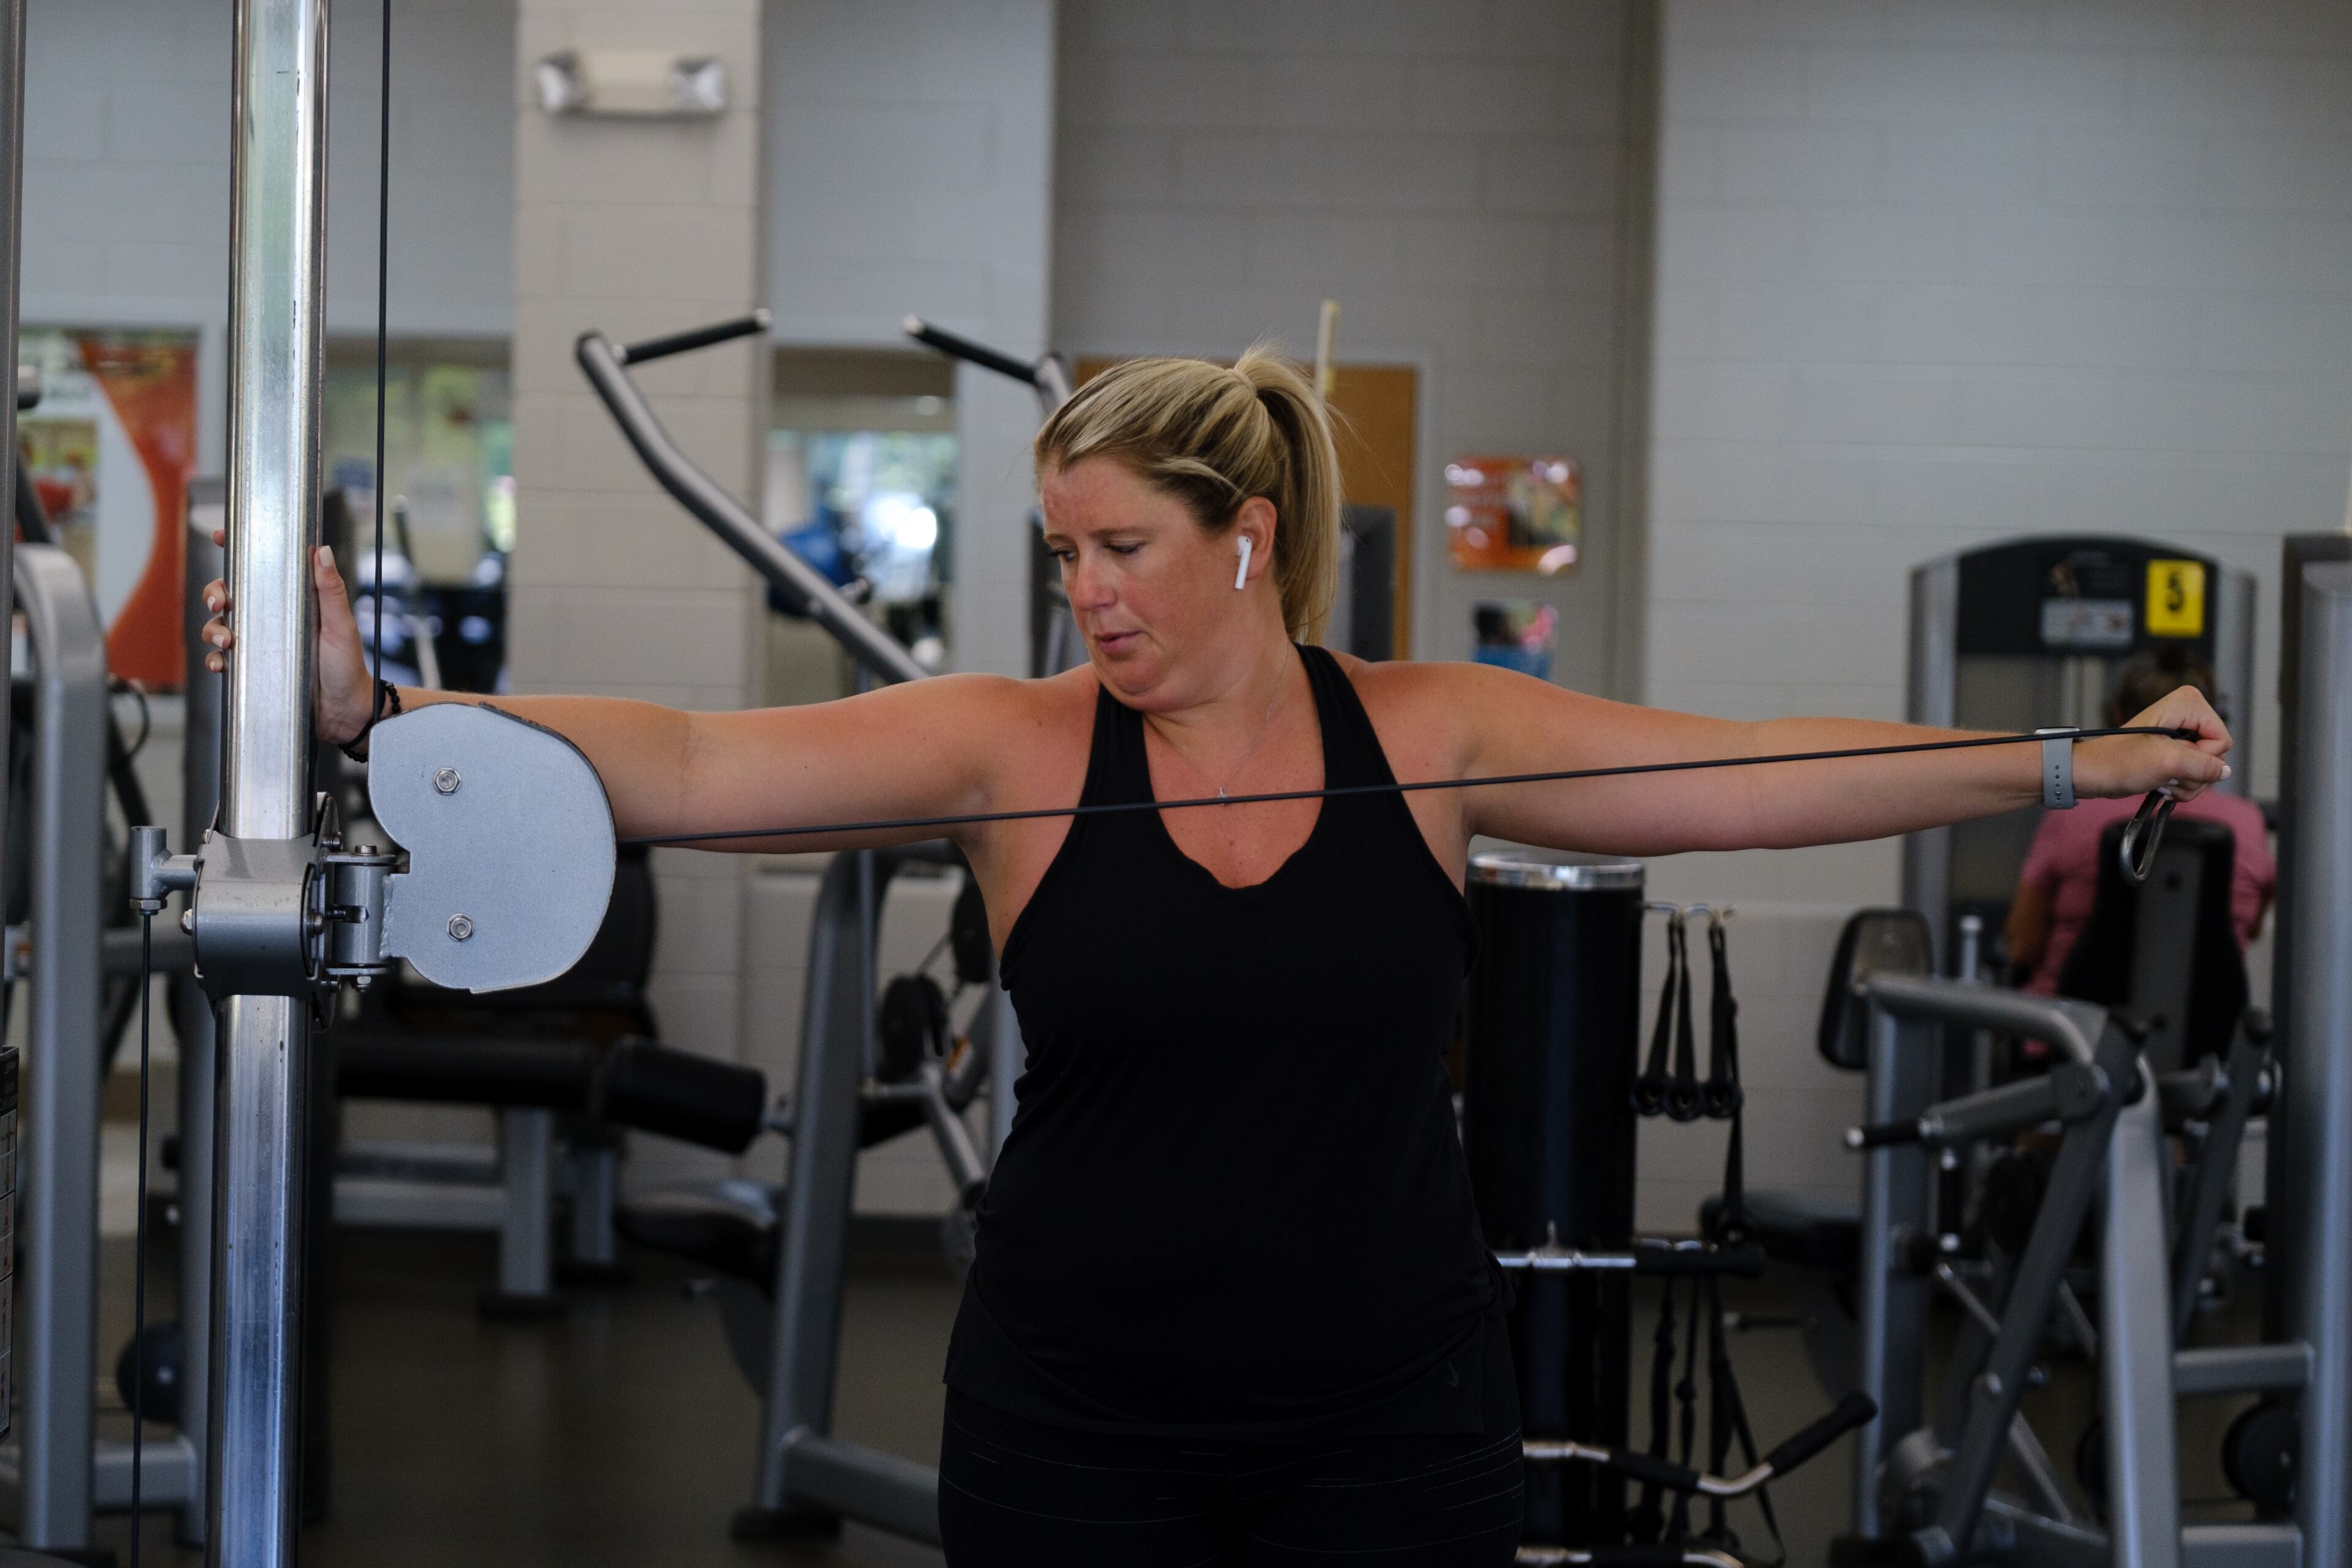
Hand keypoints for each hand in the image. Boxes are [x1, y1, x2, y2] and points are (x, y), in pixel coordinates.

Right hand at [200, 532, 378, 745]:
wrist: (345, 711)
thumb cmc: (348, 666)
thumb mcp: (341, 625)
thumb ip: (330, 590)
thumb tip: (321, 551)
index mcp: (290, 601)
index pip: (260, 570)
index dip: (238, 551)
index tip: (222, 536)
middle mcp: (270, 619)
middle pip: (228, 595)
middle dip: (214, 593)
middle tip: (219, 602)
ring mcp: (258, 643)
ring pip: (218, 626)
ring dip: (213, 629)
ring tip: (227, 641)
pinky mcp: (251, 668)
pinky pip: (222, 660)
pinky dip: (215, 660)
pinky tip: (221, 664)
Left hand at [2074, 685, 2230, 801]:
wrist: (2093, 774)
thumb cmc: (2117, 761)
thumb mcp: (2167, 762)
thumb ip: (2204, 766)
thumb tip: (2224, 771)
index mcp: (2188, 704)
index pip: (2222, 740)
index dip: (2203, 757)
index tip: (2175, 758)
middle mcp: (2188, 716)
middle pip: (2216, 757)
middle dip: (2193, 773)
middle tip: (2166, 772)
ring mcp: (2182, 736)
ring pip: (2207, 769)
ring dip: (2185, 782)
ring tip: (2160, 778)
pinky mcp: (2176, 752)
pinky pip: (2194, 775)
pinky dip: (2180, 785)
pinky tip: (2161, 782)